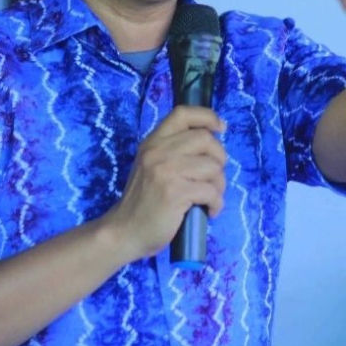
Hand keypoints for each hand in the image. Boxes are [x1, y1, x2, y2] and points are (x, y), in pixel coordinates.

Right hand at [102, 106, 226, 261]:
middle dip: (219, 157)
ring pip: (212, 167)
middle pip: (205, 139)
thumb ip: (174, 150)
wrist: (124, 232)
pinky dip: (217, 203)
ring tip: (210, 197)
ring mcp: (166, 172)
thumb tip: (211, 140)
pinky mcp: (175, 193)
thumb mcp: (152, 165)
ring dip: (219, 185)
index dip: (207, 116)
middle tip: (214, 176)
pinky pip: (211, 191)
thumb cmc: (144, 200)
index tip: (221, 127)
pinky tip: (209, 210)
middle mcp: (158, 152)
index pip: (183, 113)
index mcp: (153, 142)